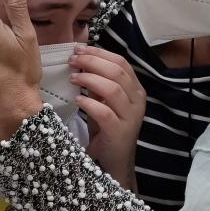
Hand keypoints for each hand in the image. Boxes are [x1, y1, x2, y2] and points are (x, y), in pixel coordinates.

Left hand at [71, 46, 144, 189]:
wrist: (114, 161)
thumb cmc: (106, 128)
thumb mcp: (103, 101)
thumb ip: (98, 82)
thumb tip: (81, 60)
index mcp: (136, 89)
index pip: (121, 62)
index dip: (99, 53)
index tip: (79, 49)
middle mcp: (137, 101)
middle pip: (117, 72)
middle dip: (92, 62)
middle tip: (72, 60)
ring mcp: (131, 117)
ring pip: (113, 89)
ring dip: (89, 79)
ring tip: (72, 78)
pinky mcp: (120, 133)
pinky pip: (104, 113)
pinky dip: (89, 103)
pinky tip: (78, 100)